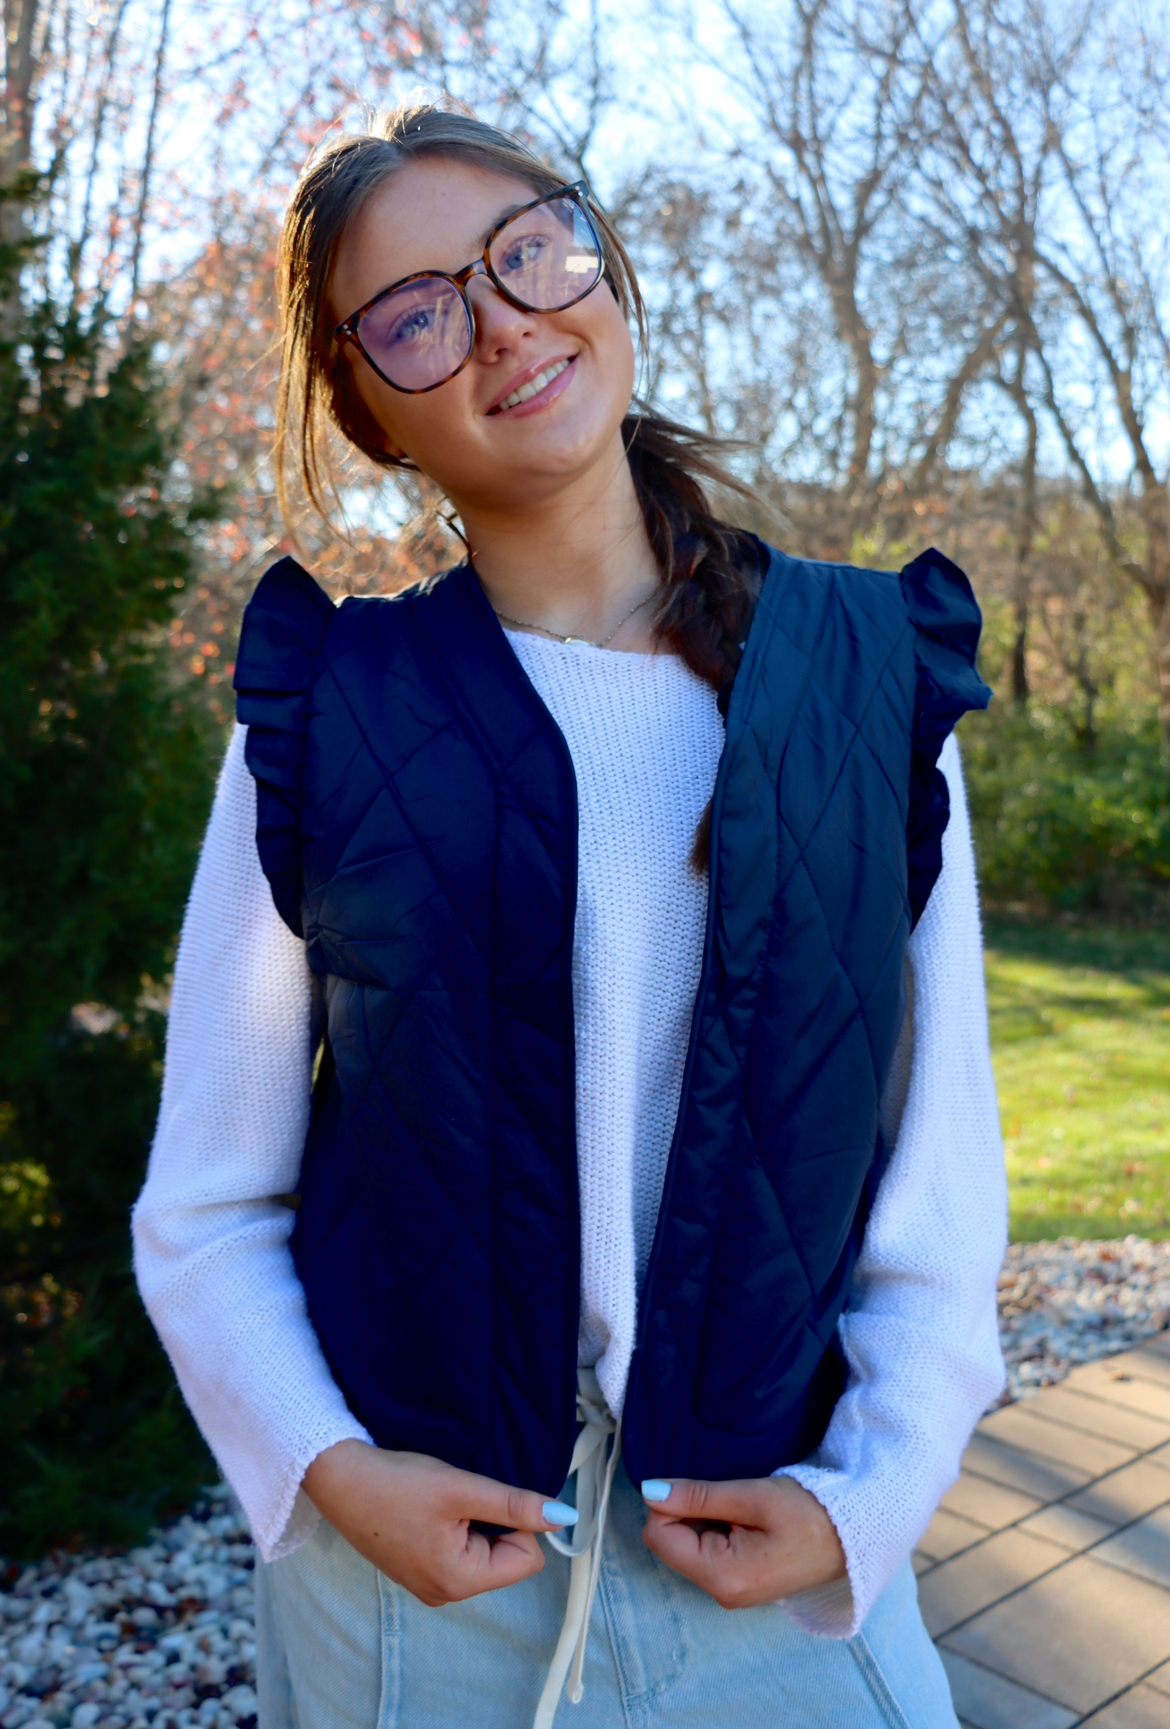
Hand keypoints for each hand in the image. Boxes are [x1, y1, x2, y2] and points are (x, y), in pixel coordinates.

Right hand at [302, 1439, 576, 1606]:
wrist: (337, 1477)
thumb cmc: (397, 1482)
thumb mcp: (463, 1489)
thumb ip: (515, 1505)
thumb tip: (564, 1517)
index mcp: (459, 1582)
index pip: (528, 1559)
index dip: (515, 1521)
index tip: (480, 1498)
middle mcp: (446, 1593)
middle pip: (506, 1557)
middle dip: (493, 1521)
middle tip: (455, 1498)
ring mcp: (429, 1584)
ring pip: (484, 1550)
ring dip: (473, 1520)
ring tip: (438, 1501)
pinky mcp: (417, 1568)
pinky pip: (459, 1549)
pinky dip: (454, 1524)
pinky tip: (427, 1508)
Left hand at [639, 1475, 846, 1608]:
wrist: (854, 1537)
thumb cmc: (808, 1513)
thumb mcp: (752, 1496)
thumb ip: (697, 1496)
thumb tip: (650, 1492)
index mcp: (721, 1576)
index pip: (659, 1535)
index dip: (668, 1503)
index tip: (700, 1487)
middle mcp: (721, 1593)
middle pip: (671, 1543)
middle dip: (687, 1513)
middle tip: (727, 1498)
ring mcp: (730, 1592)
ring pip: (688, 1546)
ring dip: (703, 1520)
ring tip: (741, 1510)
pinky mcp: (740, 1584)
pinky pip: (707, 1553)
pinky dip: (716, 1530)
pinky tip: (745, 1521)